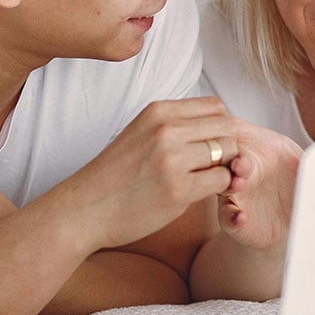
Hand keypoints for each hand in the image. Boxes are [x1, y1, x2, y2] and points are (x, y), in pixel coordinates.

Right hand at [77, 97, 237, 250]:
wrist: (85, 209)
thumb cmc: (116, 175)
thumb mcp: (142, 133)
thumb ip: (175, 125)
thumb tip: (220, 124)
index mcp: (158, 111)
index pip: (215, 106)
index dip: (221, 126)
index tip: (213, 144)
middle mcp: (166, 129)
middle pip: (227, 126)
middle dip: (228, 146)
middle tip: (216, 165)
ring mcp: (172, 159)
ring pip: (229, 152)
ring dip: (226, 168)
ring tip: (208, 179)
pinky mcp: (178, 189)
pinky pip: (222, 180)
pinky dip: (220, 188)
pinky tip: (202, 193)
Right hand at [219, 122, 301, 249]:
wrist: (289, 221)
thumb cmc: (293, 186)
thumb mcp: (304, 167)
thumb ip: (310, 161)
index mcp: (257, 154)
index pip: (241, 140)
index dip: (241, 140)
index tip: (248, 141)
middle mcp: (242, 173)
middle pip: (228, 160)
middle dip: (232, 159)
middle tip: (241, 163)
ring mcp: (235, 196)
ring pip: (224, 186)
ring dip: (229, 184)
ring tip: (238, 185)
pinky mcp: (234, 220)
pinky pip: (227, 217)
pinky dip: (232, 216)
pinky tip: (240, 217)